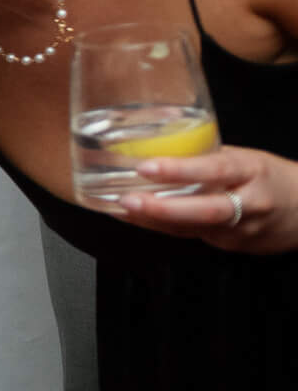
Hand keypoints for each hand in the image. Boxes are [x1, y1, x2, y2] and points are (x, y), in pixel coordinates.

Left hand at [120, 144, 297, 253]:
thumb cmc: (270, 177)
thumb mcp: (245, 157)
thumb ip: (207, 155)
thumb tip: (158, 145)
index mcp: (251, 171)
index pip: (214, 170)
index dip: (179, 170)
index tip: (146, 167)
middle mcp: (249, 203)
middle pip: (205, 210)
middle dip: (162, 208)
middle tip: (127, 199)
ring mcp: (243, 230)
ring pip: (195, 228)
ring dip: (154, 220)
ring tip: (120, 208)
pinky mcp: (233, 245)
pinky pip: (194, 236)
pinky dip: (164, 227)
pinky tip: (138, 219)